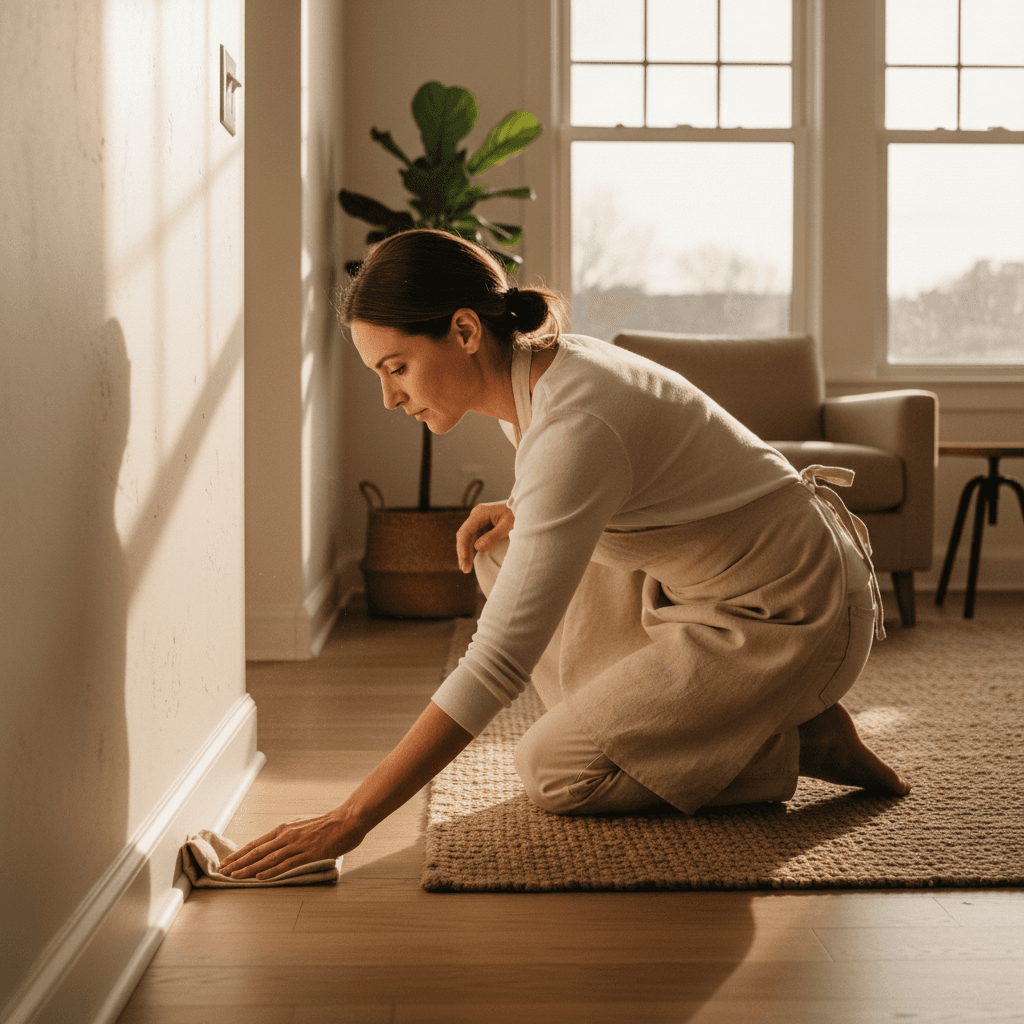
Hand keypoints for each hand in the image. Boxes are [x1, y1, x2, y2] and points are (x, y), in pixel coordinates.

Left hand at [217, 809, 364, 879]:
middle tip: (221, 871)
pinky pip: (286, 864)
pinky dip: (271, 871)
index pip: (256, 843)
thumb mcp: (303, 828)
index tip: (226, 862)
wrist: (347, 820)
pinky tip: (260, 877)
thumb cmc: (328, 826)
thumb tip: (278, 847)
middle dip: (237, 862)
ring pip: (267, 858)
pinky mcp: (308, 853)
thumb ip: (290, 838)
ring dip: (248, 868)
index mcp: (284, 829)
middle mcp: (286, 836)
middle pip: (256, 851)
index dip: (239, 853)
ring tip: (234, 876)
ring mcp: (296, 845)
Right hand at [456, 501, 514, 572]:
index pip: (466, 531)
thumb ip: (493, 536)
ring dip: (465, 552)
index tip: (465, 561)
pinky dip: (470, 549)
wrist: (526, 509)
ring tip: (465, 568)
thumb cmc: (518, 515)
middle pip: (464, 535)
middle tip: (465, 569)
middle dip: (463, 552)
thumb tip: (477, 548)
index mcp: (480, 513)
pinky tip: (469, 559)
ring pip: (467, 538)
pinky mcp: (482, 526)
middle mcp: (476, 515)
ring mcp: (478, 521)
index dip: (463, 547)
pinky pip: (473, 538)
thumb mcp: (508, 526)